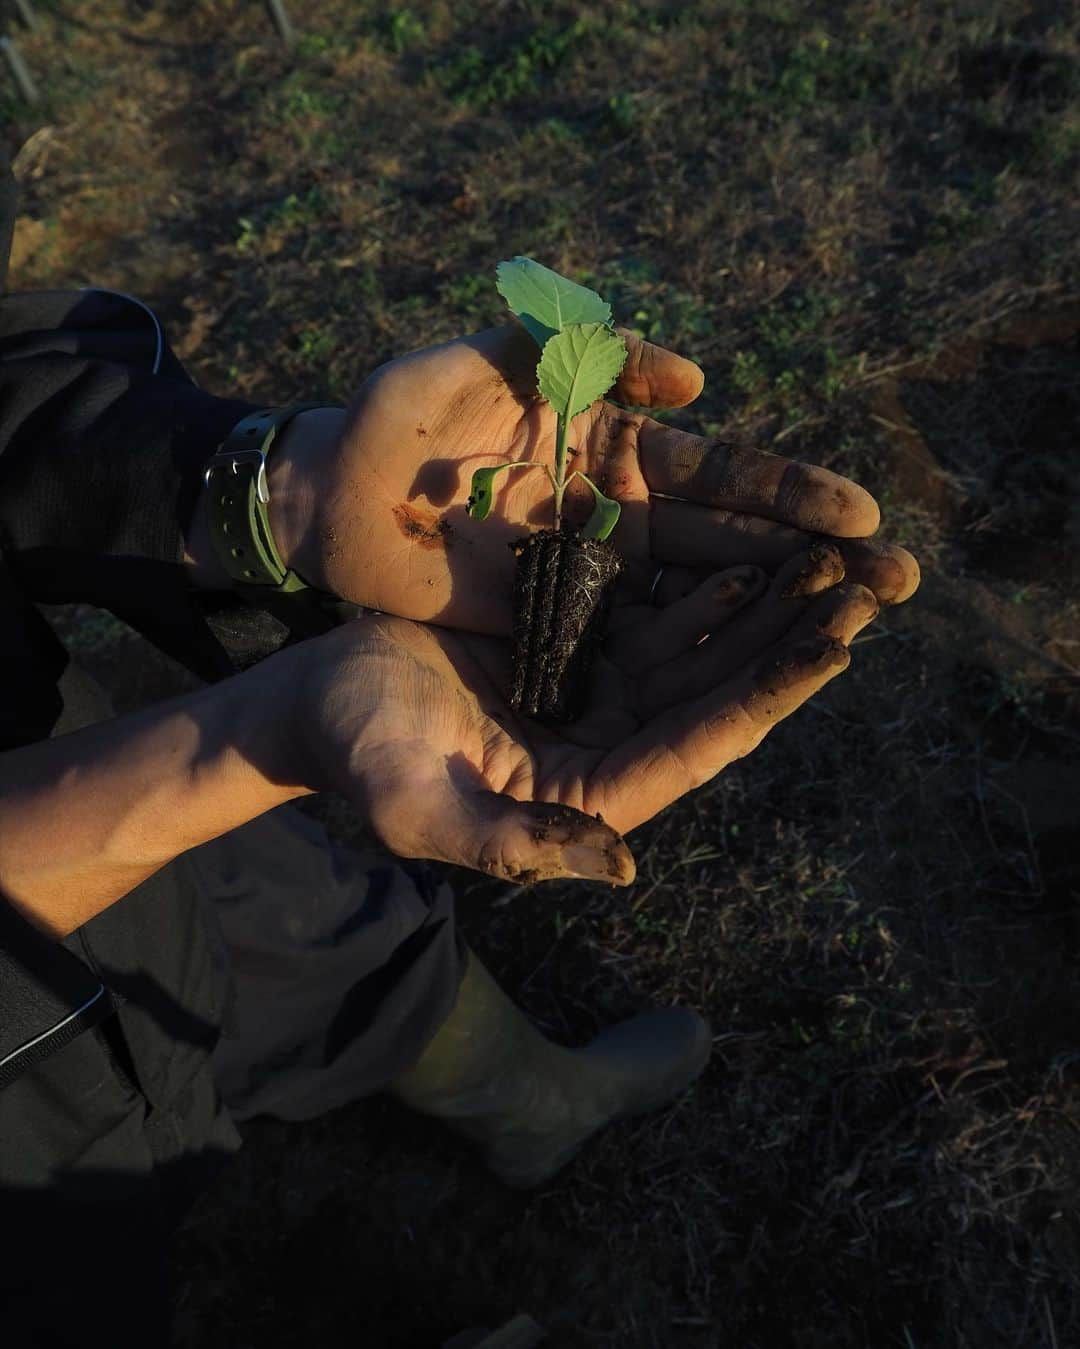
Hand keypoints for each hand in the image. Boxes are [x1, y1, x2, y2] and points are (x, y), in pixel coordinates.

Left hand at [269, 325, 918, 633]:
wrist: (332, 501)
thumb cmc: (390, 423)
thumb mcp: (474, 365)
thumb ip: (573, 351)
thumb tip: (695, 381)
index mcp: (612, 443)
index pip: (719, 472)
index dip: (790, 493)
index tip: (859, 516)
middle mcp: (620, 509)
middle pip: (733, 539)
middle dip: (815, 558)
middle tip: (902, 580)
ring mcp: (595, 571)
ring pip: (701, 594)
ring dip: (776, 611)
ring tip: (858, 627)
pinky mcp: (562, 619)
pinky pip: (640, 637)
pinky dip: (698, 651)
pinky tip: (761, 671)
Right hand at [285, 542, 877, 883]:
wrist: (318, 701)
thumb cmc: (357, 754)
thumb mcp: (420, 805)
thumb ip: (513, 844)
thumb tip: (622, 869)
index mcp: (586, 797)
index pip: (696, 747)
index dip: (766, 698)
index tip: (836, 648)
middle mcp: (608, 750)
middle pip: (718, 696)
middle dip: (790, 646)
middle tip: (864, 590)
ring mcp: (596, 698)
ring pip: (700, 655)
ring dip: (764, 613)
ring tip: (827, 563)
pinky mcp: (577, 653)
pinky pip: (656, 622)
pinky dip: (706, 593)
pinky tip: (750, 557)